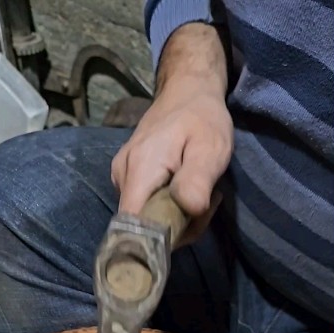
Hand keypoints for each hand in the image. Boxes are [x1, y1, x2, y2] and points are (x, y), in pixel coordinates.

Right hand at [111, 26, 231, 232]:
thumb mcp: (211, 147)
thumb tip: (190, 210)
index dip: (155, 240)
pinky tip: (186, 189)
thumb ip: (197, 179)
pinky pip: (144, 204)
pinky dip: (168, 206)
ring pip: (144, 216)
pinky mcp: (127, 176)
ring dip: (176, 217)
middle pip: (140, 224)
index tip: (186, 232)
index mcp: (140, 169)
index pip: (131, 224)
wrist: (187, 91)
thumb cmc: (201, 118)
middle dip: (176, 228)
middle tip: (207, 205)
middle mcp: (122, 175)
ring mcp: (122, 175)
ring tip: (201, 192)